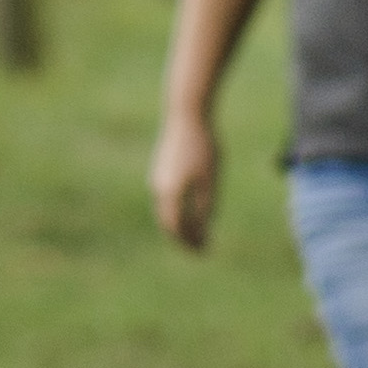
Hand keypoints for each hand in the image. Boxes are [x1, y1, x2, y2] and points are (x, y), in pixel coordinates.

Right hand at [150, 112, 219, 252]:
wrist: (186, 114)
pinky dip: (177, 211)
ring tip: (197, 234)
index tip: (205, 253)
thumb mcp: (210, 180)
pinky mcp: (160, 170)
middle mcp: (159, 189)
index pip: (178, 229)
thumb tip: (204, 230)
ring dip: (181, 226)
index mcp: (171, 194)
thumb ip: (206, 206)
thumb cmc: (203, 146)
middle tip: (201, 250)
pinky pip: (166, 199)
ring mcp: (157, 179)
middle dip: (185, 238)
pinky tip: (190, 212)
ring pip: (166, 211)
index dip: (191, 243)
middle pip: (169, 223)